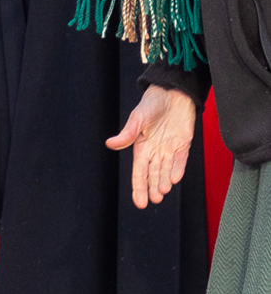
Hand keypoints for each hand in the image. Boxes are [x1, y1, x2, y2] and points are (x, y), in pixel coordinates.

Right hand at [107, 85, 195, 209]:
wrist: (173, 91)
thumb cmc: (152, 102)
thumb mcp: (137, 118)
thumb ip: (127, 134)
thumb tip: (110, 144)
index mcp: (141, 147)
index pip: (139, 172)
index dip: (139, 187)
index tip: (139, 202)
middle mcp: (155, 151)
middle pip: (152, 174)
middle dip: (153, 188)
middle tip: (154, 200)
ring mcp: (170, 148)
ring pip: (166, 170)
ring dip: (164, 181)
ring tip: (163, 191)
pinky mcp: (183, 144)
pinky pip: (180, 160)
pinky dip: (178, 170)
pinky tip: (175, 179)